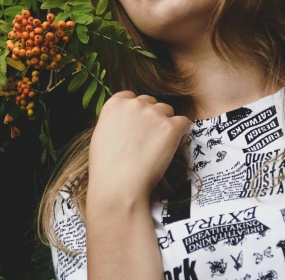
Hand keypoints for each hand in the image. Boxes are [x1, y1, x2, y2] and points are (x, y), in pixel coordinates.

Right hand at [87, 90, 190, 204]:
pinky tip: (174, 146)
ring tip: (160, 146)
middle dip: (151, 117)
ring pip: (167, 111)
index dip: (136, 112)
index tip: (137, 126)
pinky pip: (183, 122)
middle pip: (150, 102)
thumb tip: (125, 122)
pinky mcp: (170, 127)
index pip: (130, 97)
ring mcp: (154, 114)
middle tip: (149, 139)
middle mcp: (134, 104)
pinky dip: (181, 133)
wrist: (118, 187)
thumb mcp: (101, 136)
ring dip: (166, 124)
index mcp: (115, 104)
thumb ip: (114, 121)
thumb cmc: (106, 169)